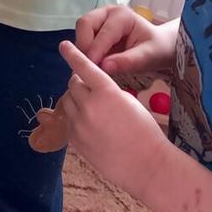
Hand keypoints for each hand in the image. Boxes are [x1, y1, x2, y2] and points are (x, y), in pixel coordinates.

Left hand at [59, 41, 169, 197]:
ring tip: (91, 109)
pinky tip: (90, 125)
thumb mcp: (129, 101)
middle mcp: (88, 105)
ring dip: (75, 100)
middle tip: (90, 90)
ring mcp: (79, 124)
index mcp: (106, 92)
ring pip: (66, 102)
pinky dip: (75, 118)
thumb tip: (91, 88)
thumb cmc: (144, 131)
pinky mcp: (74, 140)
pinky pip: (67, 121)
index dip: (73, 54)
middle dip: (80, 83)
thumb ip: (107, 91)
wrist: (147, 165)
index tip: (64, 45)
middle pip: (73, 84)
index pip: (84, 67)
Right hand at [75, 5, 175, 75]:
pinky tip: (92, 63)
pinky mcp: (95, 29)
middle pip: (85, 24)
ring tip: (92, 65)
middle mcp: (107, 12)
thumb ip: (128, 61)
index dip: (96, 50)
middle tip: (90, 65)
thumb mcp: (148, 57)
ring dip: (82, 48)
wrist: (159, 47)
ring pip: (81, 30)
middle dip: (84, 45)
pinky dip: (85, 50)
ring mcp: (99, 19)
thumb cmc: (156, 49)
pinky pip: (83, 37)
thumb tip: (104, 66)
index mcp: (122, 15)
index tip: (92, 68)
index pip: (103, 32)